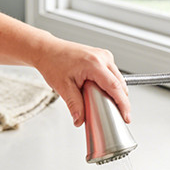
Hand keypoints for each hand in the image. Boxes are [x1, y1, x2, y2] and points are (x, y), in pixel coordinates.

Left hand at [0, 7, 130, 125]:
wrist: (42, 46)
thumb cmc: (50, 62)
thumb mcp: (61, 87)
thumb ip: (74, 106)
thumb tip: (80, 123)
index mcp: (94, 64)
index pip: (116, 88)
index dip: (124, 105)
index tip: (127, 118)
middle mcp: (102, 58)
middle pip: (119, 85)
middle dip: (120, 102)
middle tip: (120, 119)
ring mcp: (103, 56)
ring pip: (117, 81)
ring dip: (115, 95)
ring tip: (112, 110)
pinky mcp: (102, 57)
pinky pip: (112, 76)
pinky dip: (111, 88)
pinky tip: (106, 98)